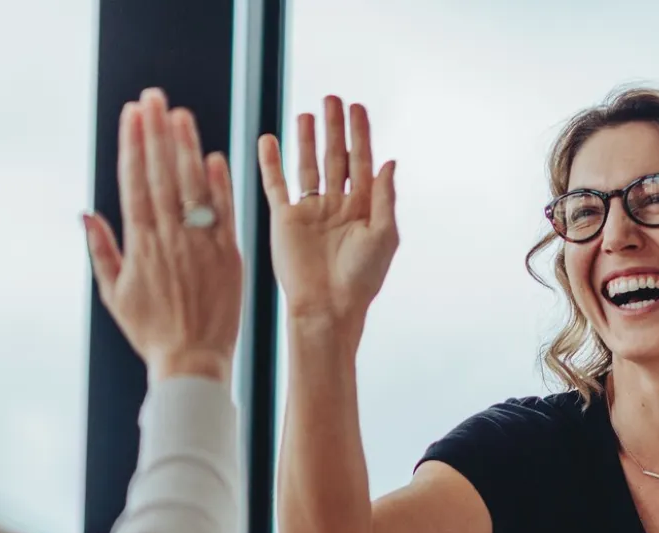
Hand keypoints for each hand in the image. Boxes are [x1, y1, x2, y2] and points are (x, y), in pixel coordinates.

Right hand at [83, 88, 243, 382]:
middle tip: (153, 97)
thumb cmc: (150, 331)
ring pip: (193, 186)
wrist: (193, 361)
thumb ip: (102, 249)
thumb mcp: (114, 294)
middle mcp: (170, 237)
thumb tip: (86, 212)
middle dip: (156, 132)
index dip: (133, 145)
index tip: (131, 114)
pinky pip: (224, 212)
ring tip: (180, 114)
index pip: (135, 182)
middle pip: (162, 174)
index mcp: (141, 244)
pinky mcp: (229, 254)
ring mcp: (202, 244)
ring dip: (186, 147)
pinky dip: (220, 184)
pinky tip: (213, 155)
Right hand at [258, 96, 397, 331]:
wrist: (326, 308)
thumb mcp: (383, 236)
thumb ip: (385, 198)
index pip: (361, 162)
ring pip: (306, 166)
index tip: (358, 108)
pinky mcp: (284, 220)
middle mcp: (335, 206)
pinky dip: (271, 163)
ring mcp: (309, 211)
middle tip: (332, 98)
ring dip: (305, 140)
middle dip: (334, 128)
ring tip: (305, 113)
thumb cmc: (360, 280)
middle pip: (334, 157)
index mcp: (362, 208)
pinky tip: (269, 140)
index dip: (360, 134)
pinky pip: (276, 185)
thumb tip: (389, 161)